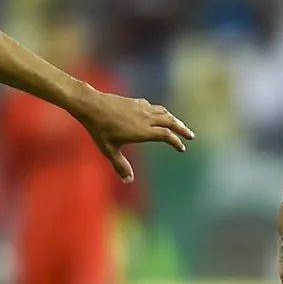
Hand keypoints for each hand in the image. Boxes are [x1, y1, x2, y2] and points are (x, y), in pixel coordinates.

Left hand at [69, 86, 195, 182]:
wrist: (92, 105)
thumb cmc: (99, 129)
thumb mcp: (109, 150)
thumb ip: (120, 165)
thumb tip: (128, 181)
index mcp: (142, 131)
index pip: (166, 135)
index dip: (176, 142)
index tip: (182, 148)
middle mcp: (146, 118)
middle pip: (170, 121)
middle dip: (182, 129)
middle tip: (191, 136)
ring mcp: (141, 108)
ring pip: (163, 112)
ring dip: (173, 119)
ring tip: (178, 125)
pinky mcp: (136, 102)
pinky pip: (153, 107)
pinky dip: (160, 112)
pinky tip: (158, 115)